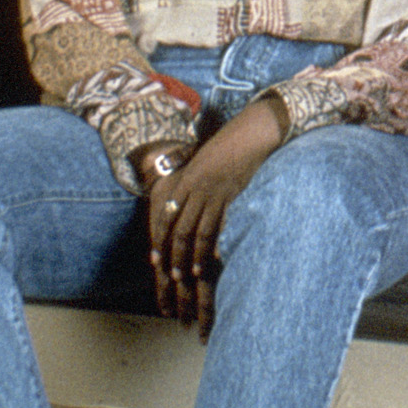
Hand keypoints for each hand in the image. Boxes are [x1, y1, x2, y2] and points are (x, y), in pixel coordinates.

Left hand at [143, 96, 286, 333]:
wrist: (251, 132)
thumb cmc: (228, 145)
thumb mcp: (203, 161)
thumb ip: (193, 182)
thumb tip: (185, 202)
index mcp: (187, 180)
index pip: (167, 217)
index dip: (161, 240)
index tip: (156, 259)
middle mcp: (197, 189)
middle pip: (181, 230)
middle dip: (175, 255)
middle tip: (172, 275)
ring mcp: (216, 194)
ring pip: (201, 232)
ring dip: (195, 256)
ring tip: (192, 273)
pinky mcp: (234, 196)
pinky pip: (224, 226)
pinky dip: (218, 244)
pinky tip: (216, 259)